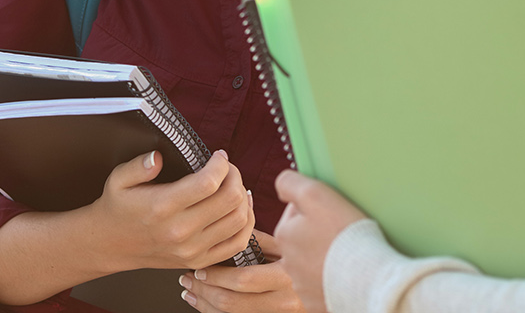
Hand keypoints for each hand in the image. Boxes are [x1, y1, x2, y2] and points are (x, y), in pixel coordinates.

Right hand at [91, 149, 256, 271]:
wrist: (111, 245)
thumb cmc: (118, 208)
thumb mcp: (118, 179)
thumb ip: (139, 165)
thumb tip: (158, 157)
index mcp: (162, 207)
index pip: (208, 183)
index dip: (221, 164)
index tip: (218, 155)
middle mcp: (180, 231)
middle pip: (230, 199)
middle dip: (235, 176)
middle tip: (226, 168)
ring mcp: (192, 250)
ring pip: (239, 220)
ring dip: (242, 196)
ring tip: (232, 184)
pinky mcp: (200, 260)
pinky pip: (238, 243)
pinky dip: (246, 223)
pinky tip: (239, 207)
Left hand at [178, 231, 303, 311]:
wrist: (337, 280)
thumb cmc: (313, 252)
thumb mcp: (289, 241)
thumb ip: (260, 236)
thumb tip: (232, 221)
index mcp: (288, 276)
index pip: (243, 280)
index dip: (215, 275)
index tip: (200, 266)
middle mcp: (285, 301)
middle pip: (232, 303)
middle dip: (203, 290)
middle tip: (188, 278)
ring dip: (205, 305)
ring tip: (190, 292)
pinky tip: (204, 305)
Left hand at [273, 170, 366, 312]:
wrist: (368, 278)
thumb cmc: (344, 234)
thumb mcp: (315, 194)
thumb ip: (291, 183)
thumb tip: (281, 186)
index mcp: (285, 235)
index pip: (294, 213)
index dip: (313, 208)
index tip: (330, 212)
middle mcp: (288, 263)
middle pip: (302, 239)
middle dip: (316, 234)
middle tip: (340, 232)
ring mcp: (302, 286)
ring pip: (312, 263)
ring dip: (324, 257)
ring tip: (345, 253)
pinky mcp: (317, 302)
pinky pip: (323, 285)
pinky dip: (332, 278)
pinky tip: (346, 272)